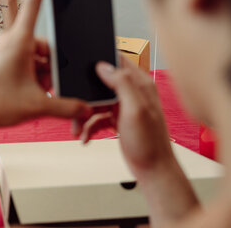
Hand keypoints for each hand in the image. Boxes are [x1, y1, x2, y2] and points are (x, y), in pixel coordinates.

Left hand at [0, 0, 88, 131]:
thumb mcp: (36, 106)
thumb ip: (65, 106)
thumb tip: (83, 108)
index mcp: (18, 41)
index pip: (33, 3)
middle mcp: (10, 42)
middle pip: (43, 44)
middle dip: (52, 65)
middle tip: (49, 87)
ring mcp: (4, 52)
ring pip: (34, 56)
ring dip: (42, 73)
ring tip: (38, 95)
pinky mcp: (0, 63)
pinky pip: (24, 63)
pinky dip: (32, 77)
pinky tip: (31, 94)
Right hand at [75, 55, 175, 176]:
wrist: (153, 170)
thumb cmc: (150, 143)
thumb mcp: (135, 110)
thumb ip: (122, 84)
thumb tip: (104, 66)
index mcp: (140, 84)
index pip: (118, 61)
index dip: (101, 60)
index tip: (83, 65)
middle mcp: (132, 92)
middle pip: (101, 82)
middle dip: (86, 94)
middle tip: (77, 104)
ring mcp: (124, 106)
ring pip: (96, 101)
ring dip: (84, 114)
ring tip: (77, 126)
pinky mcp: (118, 119)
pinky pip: (97, 117)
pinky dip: (89, 126)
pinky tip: (85, 136)